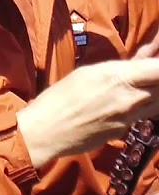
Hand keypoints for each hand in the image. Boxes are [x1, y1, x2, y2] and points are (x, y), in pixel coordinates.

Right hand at [17, 56, 158, 168]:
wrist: (45, 132)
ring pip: (158, 104)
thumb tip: (140, 61)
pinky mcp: (125, 133)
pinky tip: (119, 106)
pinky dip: (139, 109)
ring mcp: (130, 119)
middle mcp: (131, 99)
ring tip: (134, 90)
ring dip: (153, 95)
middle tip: (148, 76)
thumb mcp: (87, 73)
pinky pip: (141, 117)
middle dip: (156, 80)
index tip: (154, 64)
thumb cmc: (59, 97)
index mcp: (118, 77)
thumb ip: (118, 68)